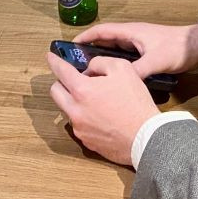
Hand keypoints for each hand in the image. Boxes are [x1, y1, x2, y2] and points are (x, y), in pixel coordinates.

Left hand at [46, 52, 159, 166]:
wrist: (146, 137)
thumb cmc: (135, 103)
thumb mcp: (122, 69)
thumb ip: (100, 63)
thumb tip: (89, 68)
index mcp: (82, 90)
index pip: (60, 70)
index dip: (54, 61)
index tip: (50, 57)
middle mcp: (75, 110)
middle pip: (55, 91)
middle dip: (61, 82)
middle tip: (73, 78)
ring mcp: (79, 128)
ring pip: (67, 109)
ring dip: (75, 101)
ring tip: (96, 99)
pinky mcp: (87, 141)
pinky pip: (79, 124)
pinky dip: (85, 117)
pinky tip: (102, 115)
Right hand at [72, 21, 197, 77]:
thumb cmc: (177, 47)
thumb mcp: (156, 60)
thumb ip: (138, 70)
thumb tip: (119, 83)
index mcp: (130, 32)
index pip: (101, 31)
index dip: (85, 37)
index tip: (70, 47)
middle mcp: (132, 36)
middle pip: (105, 41)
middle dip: (89, 51)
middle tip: (75, 65)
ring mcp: (138, 45)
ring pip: (114, 51)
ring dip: (101, 59)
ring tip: (89, 74)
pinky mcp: (145, 53)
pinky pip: (123, 59)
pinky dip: (114, 66)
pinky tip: (111, 79)